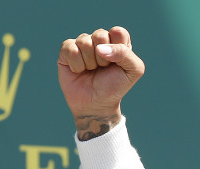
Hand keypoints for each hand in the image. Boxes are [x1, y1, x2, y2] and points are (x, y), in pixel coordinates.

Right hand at [57, 26, 144, 140]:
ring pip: (84, 42)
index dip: (118, 48)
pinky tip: (79, 71)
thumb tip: (100, 48)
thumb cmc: (115, 87)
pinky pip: (70, 49)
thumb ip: (125, 54)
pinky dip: (77, 65)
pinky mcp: (67, 51)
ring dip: (90, 62)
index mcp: (118, 42)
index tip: (118, 63)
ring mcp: (82, 44)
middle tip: (104, 69)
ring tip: (92, 71)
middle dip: (104, 57)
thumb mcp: (132, 71)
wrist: (96, 104)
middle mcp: (100, 40)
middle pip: (100, 34)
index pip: (118, 32)